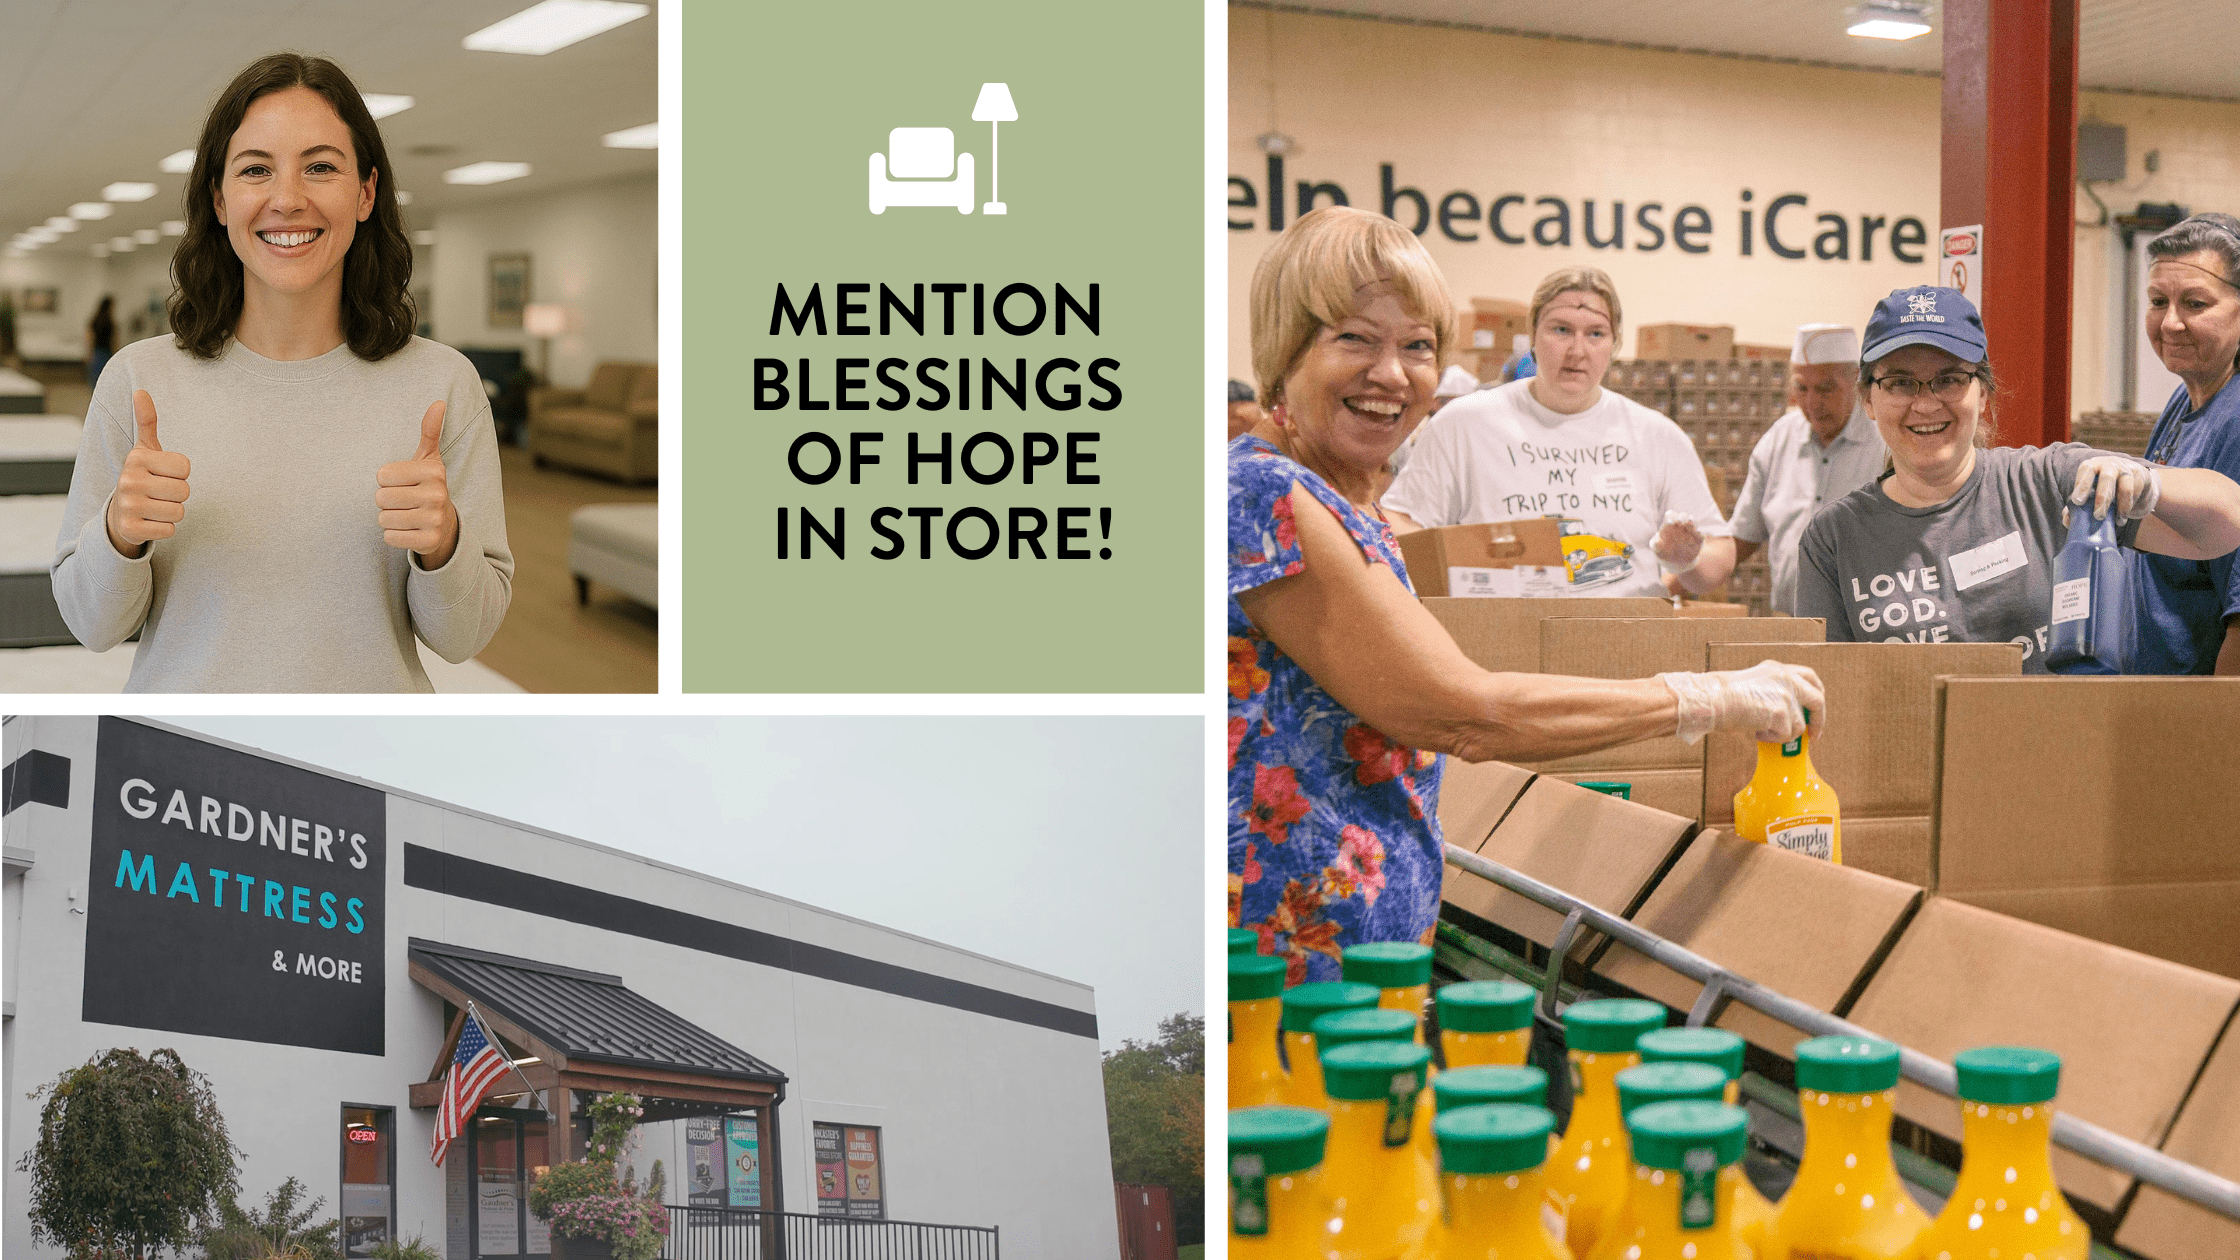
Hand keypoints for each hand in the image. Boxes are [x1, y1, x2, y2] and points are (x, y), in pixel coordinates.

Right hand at [105, 389, 191, 556]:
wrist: (119, 513)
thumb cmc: (142, 477)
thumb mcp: (145, 449)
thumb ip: (147, 421)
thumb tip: (140, 391)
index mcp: (136, 459)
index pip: (186, 468)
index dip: (180, 474)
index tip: (163, 474)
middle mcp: (128, 480)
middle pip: (184, 491)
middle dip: (177, 494)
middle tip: (159, 492)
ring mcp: (128, 506)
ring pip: (179, 512)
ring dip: (172, 511)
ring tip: (155, 506)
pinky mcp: (130, 529)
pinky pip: (170, 530)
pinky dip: (164, 528)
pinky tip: (149, 521)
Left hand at [375, 401, 458, 567]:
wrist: (444, 524)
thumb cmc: (427, 486)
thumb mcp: (428, 458)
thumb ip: (429, 431)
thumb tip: (438, 402)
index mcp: (433, 472)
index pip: (382, 475)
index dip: (386, 480)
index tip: (402, 482)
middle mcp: (437, 495)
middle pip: (381, 497)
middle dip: (386, 500)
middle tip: (403, 500)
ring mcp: (434, 520)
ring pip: (383, 518)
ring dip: (389, 518)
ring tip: (406, 514)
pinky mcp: (428, 541)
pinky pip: (390, 537)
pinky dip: (394, 535)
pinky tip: (408, 529)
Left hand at [1652, 509, 1704, 569]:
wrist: (1675, 562)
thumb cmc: (1664, 552)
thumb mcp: (1658, 550)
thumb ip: (1656, 546)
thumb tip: (1656, 542)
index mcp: (1670, 525)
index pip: (1671, 515)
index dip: (1670, 516)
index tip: (1669, 522)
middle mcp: (1681, 526)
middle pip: (1683, 516)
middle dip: (1682, 517)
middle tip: (1679, 521)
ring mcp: (1691, 532)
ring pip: (1694, 522)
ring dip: (1692, 522)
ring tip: (1688, 524)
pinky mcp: (1698, 540)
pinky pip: (1701, 535)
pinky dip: (1699, 534)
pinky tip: (1697, 535)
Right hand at [1658, 660, 1824, 744]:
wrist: (1710, 700)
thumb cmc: (1721, 697)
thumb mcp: (1754, 685)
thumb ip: (1774, 693)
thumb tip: (1788, 715)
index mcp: (1778, 669)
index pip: (1809, 677)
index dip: (1818, 693)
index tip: (1816, 708)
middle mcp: (1786, 678)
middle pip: (1817, 700)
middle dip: (1818, 720)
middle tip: (1813, 734)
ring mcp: (1786, 695)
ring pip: (1798, 725)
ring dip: (1781, 733)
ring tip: (1760, 729)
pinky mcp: (1782, 713)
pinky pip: (1785, 735)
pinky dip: (1771, 738)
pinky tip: (1755, 731)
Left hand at [2070, 455, 2160, 522]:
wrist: (2134, 483)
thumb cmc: (2105, 490)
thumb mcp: (2091, 495)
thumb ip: (2077, 507)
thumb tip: (2067, 521)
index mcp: (2092, 466)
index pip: (2086, 470)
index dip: (2082, 485)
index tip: (2077, 501)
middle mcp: (2109, 464)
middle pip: (2106, 478)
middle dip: (2102, 498)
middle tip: (2098, 516)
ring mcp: (2126, 468)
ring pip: (2125, 485)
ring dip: (2121, 505)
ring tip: (2117, 521)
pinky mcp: (2141, 475)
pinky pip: (2137, 490)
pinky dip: (2131, 505)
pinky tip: (2125, 516)